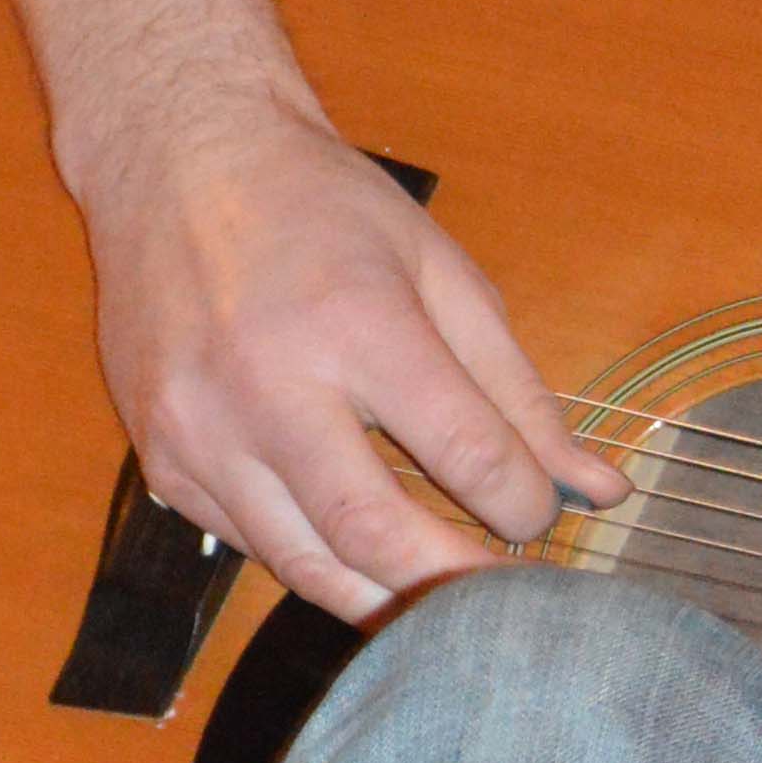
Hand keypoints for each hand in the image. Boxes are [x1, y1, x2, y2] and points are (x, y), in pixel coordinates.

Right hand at [81, 90, 621, 620]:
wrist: (175, 160)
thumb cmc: (320, 208)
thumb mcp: (440, 272)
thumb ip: (518, 391)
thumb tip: (599, 488)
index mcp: (357, 324)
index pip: (467, 456)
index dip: (526, 507)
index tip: (544, 517)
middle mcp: (267, 386)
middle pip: (376, 536)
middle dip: (456, 583)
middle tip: (504, 602)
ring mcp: (200, 431)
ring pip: (307, 566)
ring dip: (388, 596)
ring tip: (443, 602)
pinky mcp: (162, 461)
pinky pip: (252, 546)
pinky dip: (317, 564)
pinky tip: (361, 555)